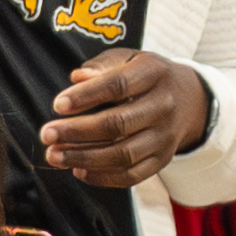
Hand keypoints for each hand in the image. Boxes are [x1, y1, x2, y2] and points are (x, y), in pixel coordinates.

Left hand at [43, 48, 211, 185]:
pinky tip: (78, 170)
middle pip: (118, 124)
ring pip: (123, 154)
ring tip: (55, 156)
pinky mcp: (162, 160)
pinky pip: (132, 175)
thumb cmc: (145, 77)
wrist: (188, 100)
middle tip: (47, 135)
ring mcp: (164, 137)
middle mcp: (163, 106)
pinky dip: (103, 177)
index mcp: (154, 73)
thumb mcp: (128, 58)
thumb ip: (102, 66)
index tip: (58, 105)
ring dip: (84, 158)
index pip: (118, 85)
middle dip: (77, 132)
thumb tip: (77, 78)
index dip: (86, 96)